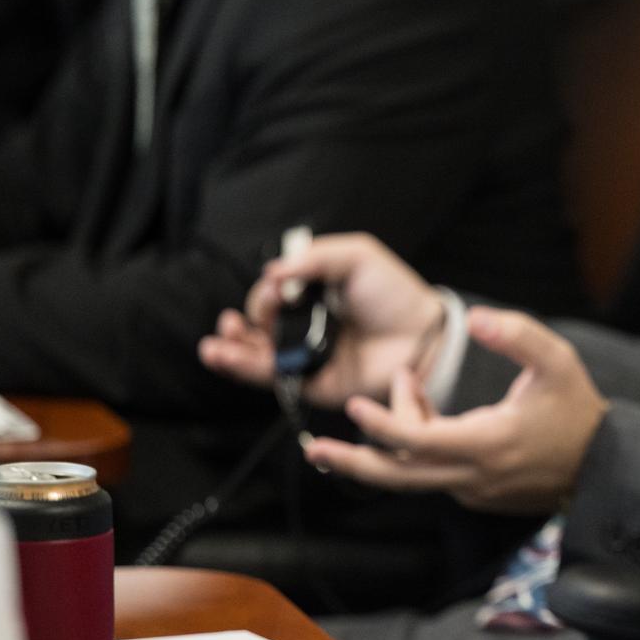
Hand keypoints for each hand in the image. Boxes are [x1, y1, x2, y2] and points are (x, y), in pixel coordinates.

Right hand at [198, 232, 442, 408]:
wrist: (423, 336)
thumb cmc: (396, 295)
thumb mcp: (356, 257)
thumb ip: (313, 258)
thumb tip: (272, 272)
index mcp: (317, 296)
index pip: (275, 296)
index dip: (267, 294)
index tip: (276, 290)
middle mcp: (309, 327)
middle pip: (260, 326)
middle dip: (244, 321)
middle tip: (245, 317)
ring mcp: (309, 356)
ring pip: (257, 354)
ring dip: (231, 347)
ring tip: (216, 342)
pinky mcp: (312, 382)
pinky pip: (271, 378)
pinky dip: (242, 368)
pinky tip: (221, 355)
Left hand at [304, 306, 607, 513]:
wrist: (603, 465)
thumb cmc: (578, 409)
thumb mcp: (557, 361)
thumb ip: (517, 335)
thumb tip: (474, 319)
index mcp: (488, 442)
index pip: (419, 441)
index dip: (384, 423)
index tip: (357, 404)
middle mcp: (473, 475)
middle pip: (398, 476)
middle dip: (352, 462)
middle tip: (315, 448)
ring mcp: (473, 489)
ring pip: (414, 472)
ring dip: (392, 438)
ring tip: (395, 392)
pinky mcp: (476, 493)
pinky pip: (433, 473)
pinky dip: (416, 447)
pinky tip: (422, 412)